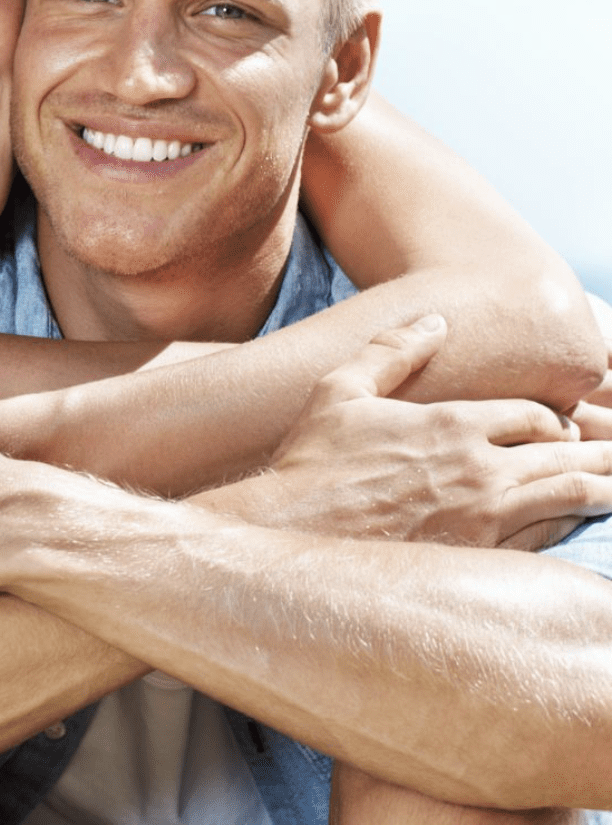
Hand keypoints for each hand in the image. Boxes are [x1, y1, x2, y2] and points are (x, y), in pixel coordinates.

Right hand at [262, 316, 610, 548]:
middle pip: (563, 453)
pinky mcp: (478, 557)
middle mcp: (480, 468)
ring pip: (567, 495)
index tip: (559, 425)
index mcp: (453, 423)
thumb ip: (392, 350)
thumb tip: (434, 319)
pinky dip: (569, 524)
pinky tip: (576, 522)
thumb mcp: (340, 390)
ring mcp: (484, 518)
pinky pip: (545, 539)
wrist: (294, 532)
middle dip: (595, 449)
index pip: (533, 414)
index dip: (553, 418)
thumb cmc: (312, 461)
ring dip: (601, 486)